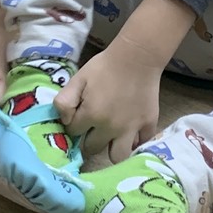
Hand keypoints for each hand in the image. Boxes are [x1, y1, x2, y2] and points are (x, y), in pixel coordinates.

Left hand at [54, 0, 196, 162]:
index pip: (74, 133)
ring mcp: (131, 129)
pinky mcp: (148, 125)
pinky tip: (130, 133)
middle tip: (93, 128)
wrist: (138, 56)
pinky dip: (134, 141)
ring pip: (117, 157)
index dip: (73, 125)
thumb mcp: (79, 78)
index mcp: (91, 115)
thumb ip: (64, 101)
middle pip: (92, 148)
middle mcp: (111, 128)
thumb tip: (65, 121)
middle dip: (89, 140)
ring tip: (110, 139)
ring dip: (111, 149)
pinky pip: (140, 144)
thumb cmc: (105, 66)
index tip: (78, 118)